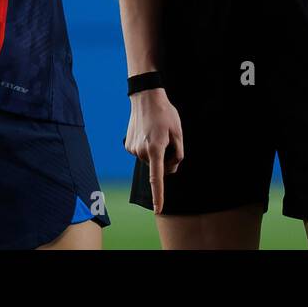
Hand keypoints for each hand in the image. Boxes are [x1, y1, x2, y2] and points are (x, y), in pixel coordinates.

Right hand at [123, 87, 183, 213]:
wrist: (145, 98)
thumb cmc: (165, 114)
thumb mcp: (178, 133)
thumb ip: (177, 154)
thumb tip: (170, 168)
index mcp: (155, 149)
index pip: (157, 178)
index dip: (159, 195)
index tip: (158, 208)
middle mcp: (141, 151)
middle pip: (158, 167)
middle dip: (166, 159)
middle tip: (169, 140)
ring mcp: (133, 149)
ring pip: (150, 160)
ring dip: (157, 152)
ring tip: (157, 133)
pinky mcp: (128, 145)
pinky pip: (142, 153)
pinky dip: (148, 147)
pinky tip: (148, 133)